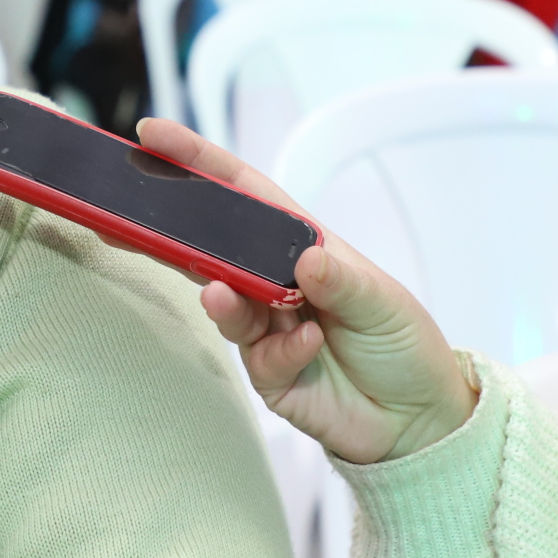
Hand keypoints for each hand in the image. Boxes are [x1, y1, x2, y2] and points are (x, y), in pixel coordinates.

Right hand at [133, 117, 475, 462]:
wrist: (418, 419)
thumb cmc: (403, 345)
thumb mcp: (383, 302)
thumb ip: (342, 281)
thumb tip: (306, 258)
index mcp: (302, 246)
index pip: (243, 195)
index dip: (200, 163)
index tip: (155, 137)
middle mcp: (276, 284)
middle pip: (213, 247)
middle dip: (173, 231)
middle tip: (138, 218)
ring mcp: (267, 329)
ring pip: (226, 305)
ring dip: (224, 300)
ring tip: (223, 297)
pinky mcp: (269, 374)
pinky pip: (259, 358)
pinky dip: (284, 350)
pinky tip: (311, 345)